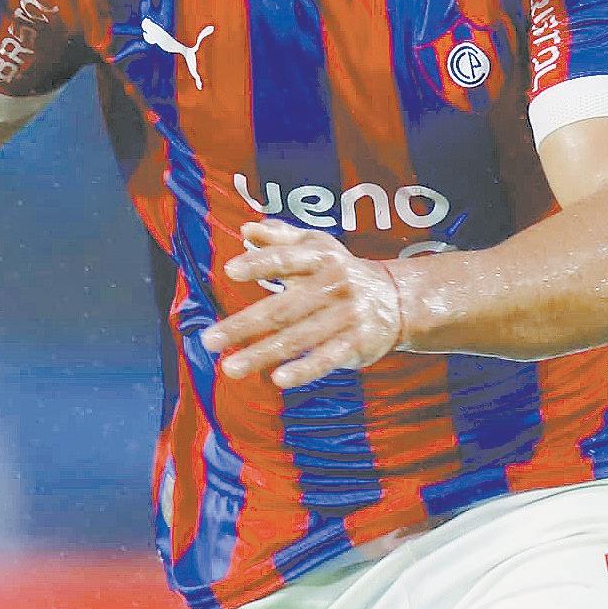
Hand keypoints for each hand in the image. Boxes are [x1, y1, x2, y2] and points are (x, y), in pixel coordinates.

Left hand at [212, 221, 410, 388]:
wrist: (398, 298)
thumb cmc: (342, 272)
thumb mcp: (318, 247)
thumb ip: (281, 239)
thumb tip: (247, 229)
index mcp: (321, 258)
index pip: (287, 259)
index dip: (260, 263)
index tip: (229, 270)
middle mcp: (333, 285)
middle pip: (282, 308)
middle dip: (243, 326)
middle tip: (209, 340)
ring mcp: (346, 315)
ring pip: (298, 338)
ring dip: (262, 354)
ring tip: (230, 368)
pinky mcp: (356, 342)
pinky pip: (326, 358)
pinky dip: (304, 369)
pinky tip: (278, 379)